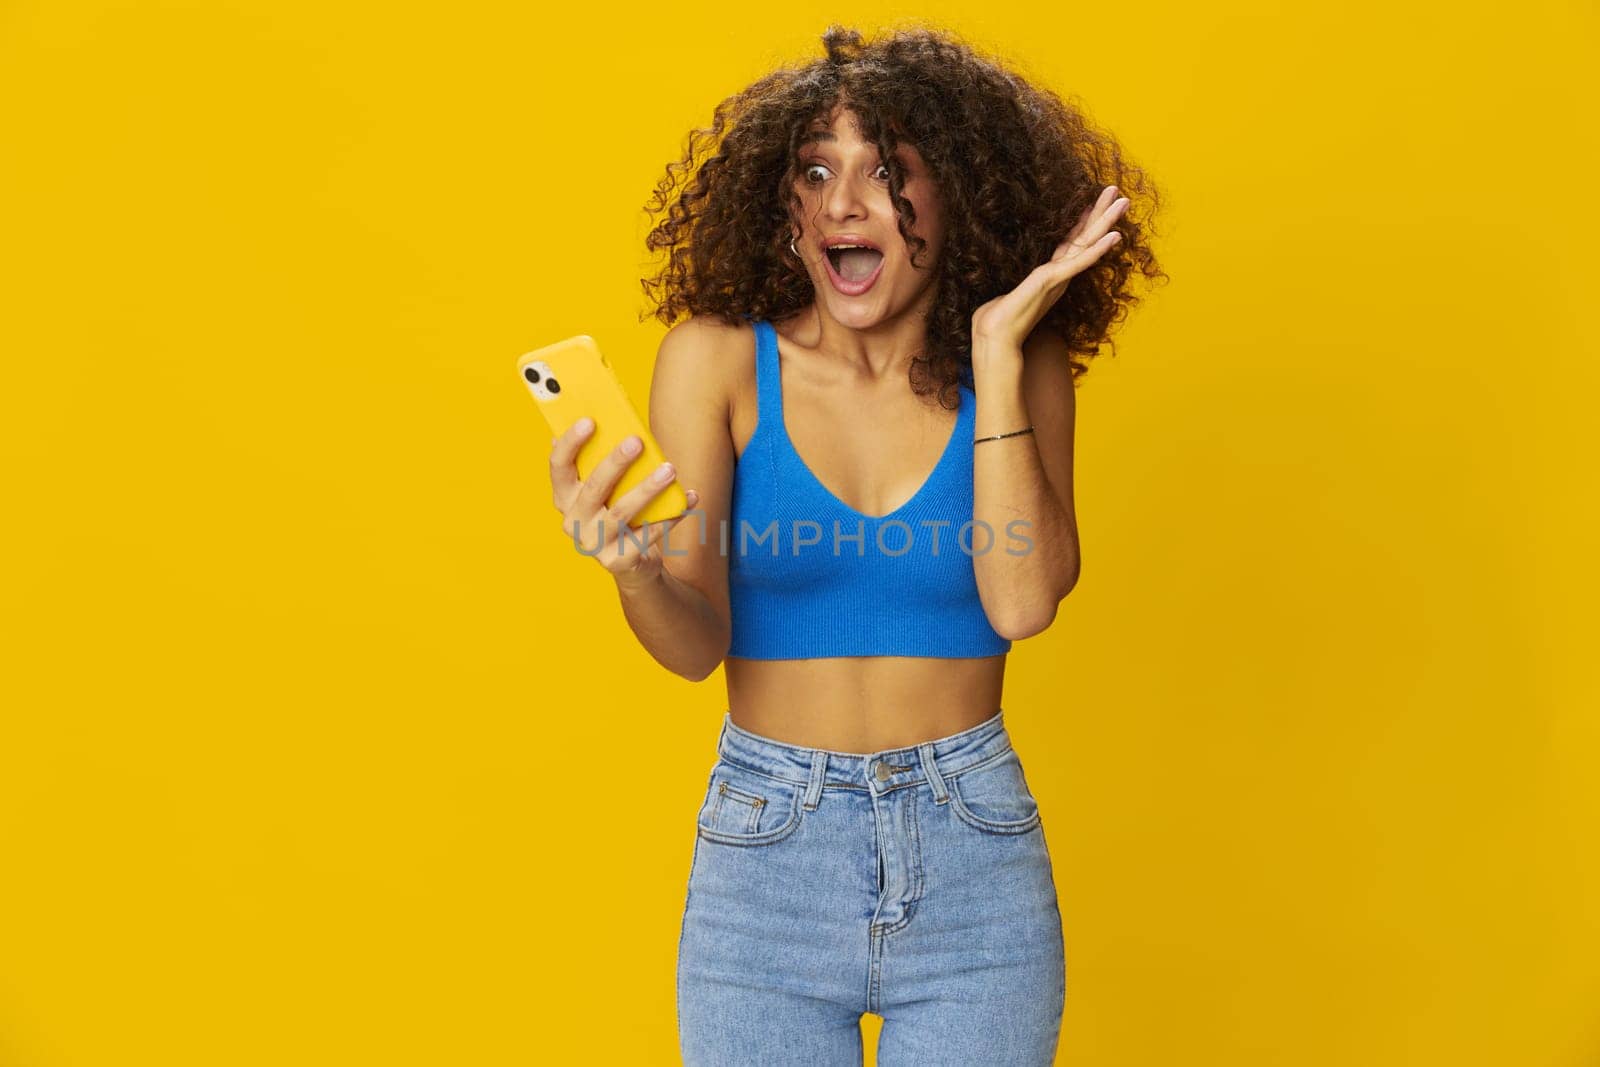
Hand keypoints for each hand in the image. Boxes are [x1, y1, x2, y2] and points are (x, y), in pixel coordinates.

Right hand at [548, 418, 699, 588]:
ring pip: (622, 512)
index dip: (570, 443)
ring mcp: (595, 544)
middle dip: (616, 462)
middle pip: (594, 487)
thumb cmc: (618, 513)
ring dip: (647, 488)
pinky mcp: (619, 561)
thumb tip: (607, 421)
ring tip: (669, 469)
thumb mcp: (604, 491)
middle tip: (638, 440)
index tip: (589, 420)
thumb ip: (600, 462)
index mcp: (565, 498)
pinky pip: (650, 534)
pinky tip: (690, 497)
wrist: (631, 564)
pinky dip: (673, 515)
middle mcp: (574, 522)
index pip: (558, 467)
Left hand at [970, 184, 1129, 352]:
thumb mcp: (1005, 294)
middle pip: (1085, 238)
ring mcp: (1058, 278)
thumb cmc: (996, 320)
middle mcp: (1059, 275)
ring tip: (1124, 202)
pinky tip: (1114, 235)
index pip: (1071, 243)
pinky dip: (1098, 249)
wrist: (994, 338)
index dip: (1083, 222)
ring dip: (1107, 222)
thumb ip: (1011, 287)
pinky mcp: (1053, 281)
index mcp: (1049, 275)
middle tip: (1119, 193)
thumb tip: (1002, 287)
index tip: (1094, 203)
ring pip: (1088, 244)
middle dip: (1102, 214)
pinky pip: (1080, 262)